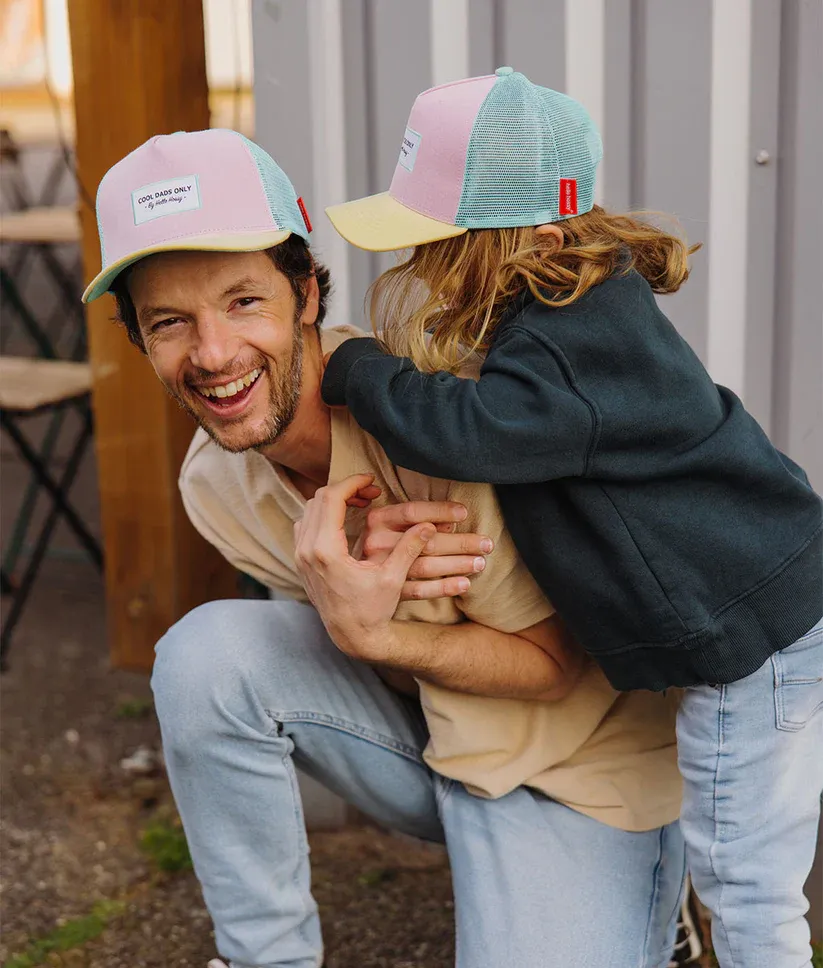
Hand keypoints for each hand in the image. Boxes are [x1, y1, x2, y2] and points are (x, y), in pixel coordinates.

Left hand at [293, 474, 435, 659]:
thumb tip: (428, 525)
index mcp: (325, 551)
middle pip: (318, 500)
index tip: (372, 481)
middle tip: (371, 491)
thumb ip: (408, 549)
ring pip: (310, 510)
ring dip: (334, 501)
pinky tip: (347, 521)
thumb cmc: (371, 611)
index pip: (332, 499)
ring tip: (361, 503)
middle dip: (346, 490)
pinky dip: (324, 515)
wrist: (350, 636)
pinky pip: (306, 525)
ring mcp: (300, 556)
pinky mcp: (301, 561)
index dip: (352, 483)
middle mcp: (306, 550)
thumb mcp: (392, 580)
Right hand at [361, 500, 492, 600]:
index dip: (440, 511)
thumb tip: (450, 524)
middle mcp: (375, 543)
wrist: (351, 583)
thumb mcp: (393, 526)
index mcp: (377, 520)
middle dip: (461, 542)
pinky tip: (464, 584)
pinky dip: (443, 588)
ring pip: (425, 566)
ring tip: (480, 563)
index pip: (412, 511)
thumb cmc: (382, 544)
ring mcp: (379, 569)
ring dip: (457, 564)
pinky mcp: (386, 591)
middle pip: (425, 541)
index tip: (464, 513)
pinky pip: (419, 591)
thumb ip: (418, 522)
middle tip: (487, 544)